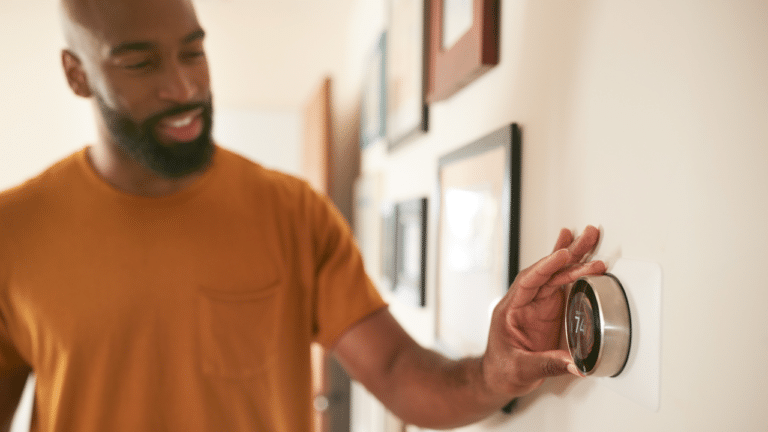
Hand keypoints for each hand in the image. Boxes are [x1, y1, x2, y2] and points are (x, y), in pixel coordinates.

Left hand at [482, 226, 605, 396]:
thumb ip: (547, 364)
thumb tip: (575, 363)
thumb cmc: (502, 370)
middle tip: (587, 236)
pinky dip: (574, 270)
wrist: (499, 378)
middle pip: (546, 271)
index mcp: (511, 309)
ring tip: (590, 237)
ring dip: (574, 257)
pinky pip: (562, 285)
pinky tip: (582, 256)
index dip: (546, 267)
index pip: (529, 281)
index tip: (562, 255)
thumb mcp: (521, 369)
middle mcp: (524, 302)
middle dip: (567, 252)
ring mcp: (537, 305)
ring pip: (556, 275)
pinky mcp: (548, 311)